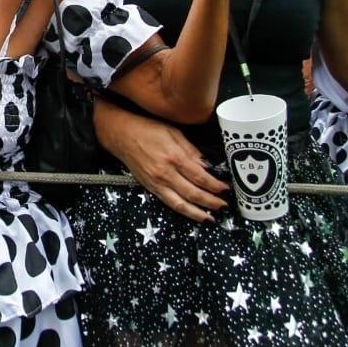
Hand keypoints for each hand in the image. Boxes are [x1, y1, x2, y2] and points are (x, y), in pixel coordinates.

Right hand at [94, 99, 227, 221]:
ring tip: (211, 217)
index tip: (225, 188)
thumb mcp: (173, 131)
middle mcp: (165, 173)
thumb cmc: (147, 129)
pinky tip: (192, 213)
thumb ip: (190, 149)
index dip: (214, 185)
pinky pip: (169, 203)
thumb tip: (206, 165)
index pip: (199, 176)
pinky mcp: (150, 188)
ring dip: (198, 213)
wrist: (121, 136)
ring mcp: (157, 183)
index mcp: (174, 157)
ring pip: (181, 204)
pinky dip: (183, 210)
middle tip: (224, 205)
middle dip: (211, 201)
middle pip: (193, 193)